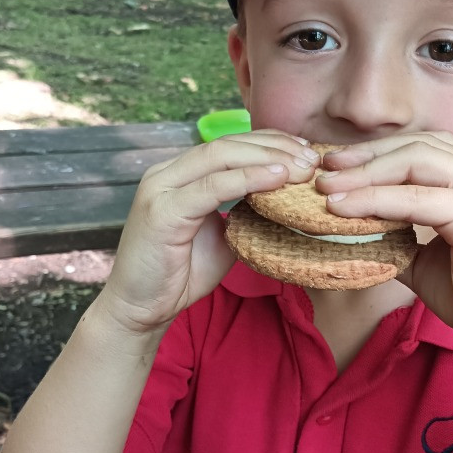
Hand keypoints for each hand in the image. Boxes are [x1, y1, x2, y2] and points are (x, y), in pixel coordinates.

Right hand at [101, 132, 319, 331]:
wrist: (140, 309)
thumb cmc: (180, 275)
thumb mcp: (221, 237)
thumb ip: (242, 212)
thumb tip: (282, 199)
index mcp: (178, 175)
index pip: (228, 144)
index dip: (268, 142)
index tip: (304, 152)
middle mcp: (165, 174)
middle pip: (227, 144)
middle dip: (274, 147)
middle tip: (312, 159)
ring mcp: (160, 189)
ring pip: (220, 157)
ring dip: (266, 159)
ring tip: (302, 167)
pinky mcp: (162, 211)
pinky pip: (212, 187)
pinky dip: (248, 179)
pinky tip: (276, 179)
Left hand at [316, 133, 452, 352]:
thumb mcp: (425, 264)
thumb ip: (396, 242)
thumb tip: (352, 235)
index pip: (422, 150)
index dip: (377, 154)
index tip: (337, 168)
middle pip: (418, 146)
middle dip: (366, 155)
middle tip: (324, 170)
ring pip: (418, 162)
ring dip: (367, 173)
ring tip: (329, 188)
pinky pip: (420, 198)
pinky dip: (379, 200)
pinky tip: (347, 210)